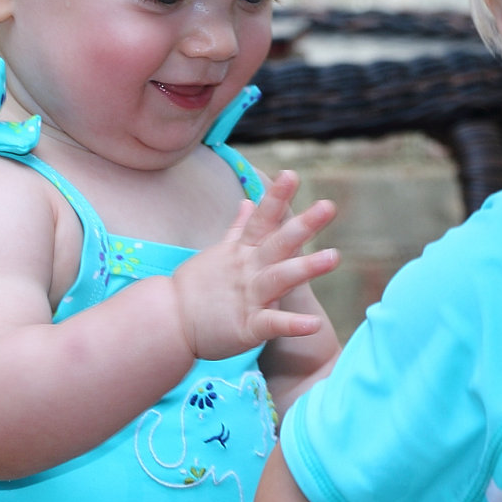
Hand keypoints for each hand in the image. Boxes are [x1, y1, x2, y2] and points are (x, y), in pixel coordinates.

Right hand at [168, 170, 338, 359]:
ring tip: (334, 256)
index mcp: (242, 252)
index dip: (277, 197)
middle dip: (303, 225)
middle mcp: (248, 270)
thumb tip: (249, 201)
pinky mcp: (247, 327)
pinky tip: (315, 324)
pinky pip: (273, 324)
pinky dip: (293, 325)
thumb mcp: (219, 253)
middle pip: (278, 243)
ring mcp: (247, 297)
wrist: (166, 323)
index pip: (262, 219)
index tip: (292, 174)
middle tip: (328, 206)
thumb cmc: (196, 287)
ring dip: (306, 267)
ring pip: (280, 278)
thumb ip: (238, 228)